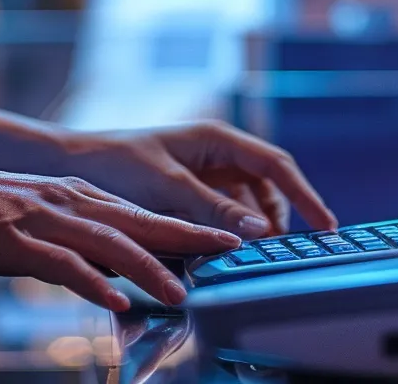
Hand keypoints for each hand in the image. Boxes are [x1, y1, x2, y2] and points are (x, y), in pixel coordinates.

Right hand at [0, 161, 241, 310]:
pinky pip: (62, 266)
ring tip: (182, 293)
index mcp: (71, 194)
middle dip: (188, 238)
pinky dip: (91, 283)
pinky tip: (115, 300)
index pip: (140, 212)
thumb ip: (72, 240)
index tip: (223, 237)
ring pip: (108, 244)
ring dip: (149, 269)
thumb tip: (109, 271)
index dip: (184, 226)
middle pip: (139, 222)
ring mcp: (42, 220)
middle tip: (231, 252)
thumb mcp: (31, 217)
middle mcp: (66, 201)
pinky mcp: (14, 241)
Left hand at [61, 122, 336, 239]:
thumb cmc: (115, 165)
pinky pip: (223, 214)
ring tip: (250, 258)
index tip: (326, 226)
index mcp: (217, 138)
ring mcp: (205, 172)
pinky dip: (228, 233)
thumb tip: (260, 230)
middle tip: (282, 255)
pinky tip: (222, 253)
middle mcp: (217, 153)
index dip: (305, 195)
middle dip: (278, 219)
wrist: (71, 165)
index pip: (276, 165)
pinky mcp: (190, 193)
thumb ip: (214, 208)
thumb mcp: (168, 187)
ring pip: (246, 205)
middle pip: (267, 188)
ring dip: (252, 230)